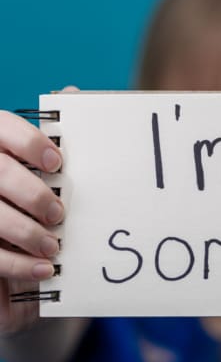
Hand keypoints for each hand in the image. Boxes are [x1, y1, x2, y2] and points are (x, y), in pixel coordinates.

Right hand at [0, 86, 77, 334]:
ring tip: (53, 245)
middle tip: (58, 213)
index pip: (2, 128)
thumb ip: (49, 134)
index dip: (28, 142)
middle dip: (32, 195)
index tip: (57, 163)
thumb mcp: (37, 162)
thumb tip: (72, 92)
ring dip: (25, 232)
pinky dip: (15, 264)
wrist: (15, 237)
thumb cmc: (30, 192)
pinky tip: (42, 269)